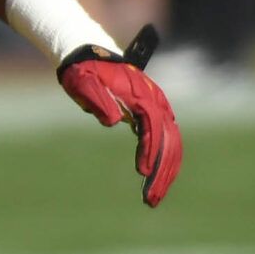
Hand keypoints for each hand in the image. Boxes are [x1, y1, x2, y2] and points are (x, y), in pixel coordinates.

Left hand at [58, 24, 181, 206]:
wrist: (89, 54)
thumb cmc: (83, 69)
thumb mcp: (83, 82)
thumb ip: (98, 99)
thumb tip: (114, 121)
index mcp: (141, 94)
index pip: (152, 126)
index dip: (150, 150)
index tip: (142, 172)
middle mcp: (156, 101)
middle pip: (169, 141)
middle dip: (163, 172)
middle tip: (151, 199)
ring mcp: (158, 108)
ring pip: (171, 144)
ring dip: (166, 172)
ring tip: (153, 199)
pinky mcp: (154, 114)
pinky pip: (165, 141)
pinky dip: (164, 162)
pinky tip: (155, 180)